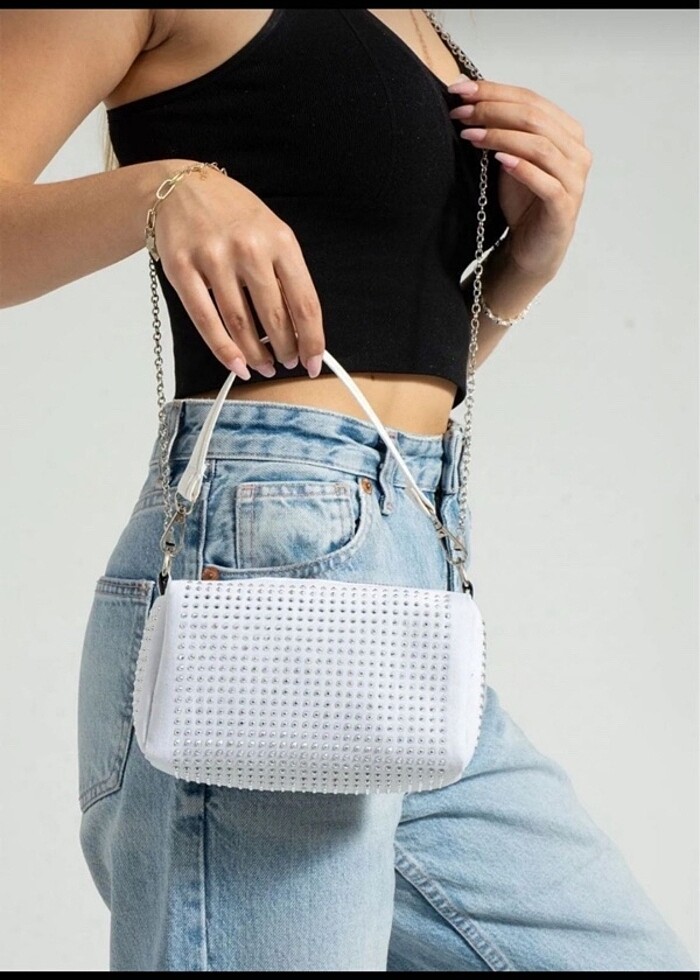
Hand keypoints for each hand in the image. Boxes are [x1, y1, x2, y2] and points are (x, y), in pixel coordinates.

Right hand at [155, 163, 324, 379]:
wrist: (181, 187)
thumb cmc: (232, 215)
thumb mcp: (271, 232)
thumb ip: (286, 275)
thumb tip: (300, 328)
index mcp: (280, 240)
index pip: (304, 302)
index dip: (312, 340)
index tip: (313, 361)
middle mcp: (249, 248)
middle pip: (274, 317)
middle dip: (285, 350)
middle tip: (287, 363)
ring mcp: (213, 258)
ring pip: (240, 323)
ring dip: (255, 354)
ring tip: (264, 366)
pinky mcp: (181, 269)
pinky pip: (205, 320)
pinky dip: (223, 350)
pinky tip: (236, 364)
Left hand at [447, 77, 592, 283]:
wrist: (530, 247)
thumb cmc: (521, 201)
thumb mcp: (508, 157)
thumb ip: (501, 128)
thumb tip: (467, 94)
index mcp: (566, 132)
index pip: (531, 99)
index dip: (494, 91)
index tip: (458, 91)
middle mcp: (576, 151)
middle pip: (534, 118)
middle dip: (492, 110)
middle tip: (460, 113)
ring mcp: (574, 180)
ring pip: (540, 146)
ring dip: (501, 136)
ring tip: (470, 135)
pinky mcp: (564, 207)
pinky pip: (546, 182)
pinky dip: (522, 168)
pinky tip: (499, 160)